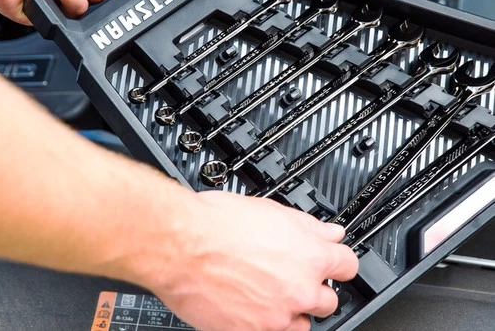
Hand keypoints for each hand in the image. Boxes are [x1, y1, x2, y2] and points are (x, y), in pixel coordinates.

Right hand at [136, 190, 358, 330]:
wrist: (182, 245)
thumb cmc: (218, 223)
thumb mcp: (271, 210)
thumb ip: (308, 226)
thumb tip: (330, 232)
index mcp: (309, 255)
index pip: (348, 265)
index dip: (338, 261)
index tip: (332, 261)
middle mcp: (299, 289)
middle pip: (328, 300)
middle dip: (313, 287)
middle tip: (291, 275)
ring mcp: (277, 316)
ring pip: (302, 322)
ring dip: (292, 309)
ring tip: (268, 291)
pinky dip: (267, 321)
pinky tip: (249, 301)